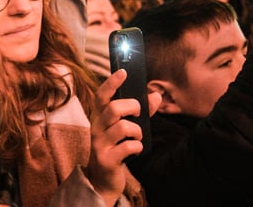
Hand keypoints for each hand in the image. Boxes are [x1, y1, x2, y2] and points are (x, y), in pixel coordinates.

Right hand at [87, 70, 144, 206]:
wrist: (102, 180)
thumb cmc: (116, 148)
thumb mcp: (127, 129)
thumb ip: (142, 112)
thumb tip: (156, 96)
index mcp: (100, 118)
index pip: (101, 96)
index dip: (111, 83)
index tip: (123, 72)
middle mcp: (96, 128)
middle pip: (113, 108)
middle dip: (132, 108)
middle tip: (138, 114)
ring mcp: (100, 144)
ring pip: (122, 127)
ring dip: (137, 131)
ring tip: (137, 137)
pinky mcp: (106, 159)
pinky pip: (128, 147)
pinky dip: (137, 147)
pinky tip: (135, 150)